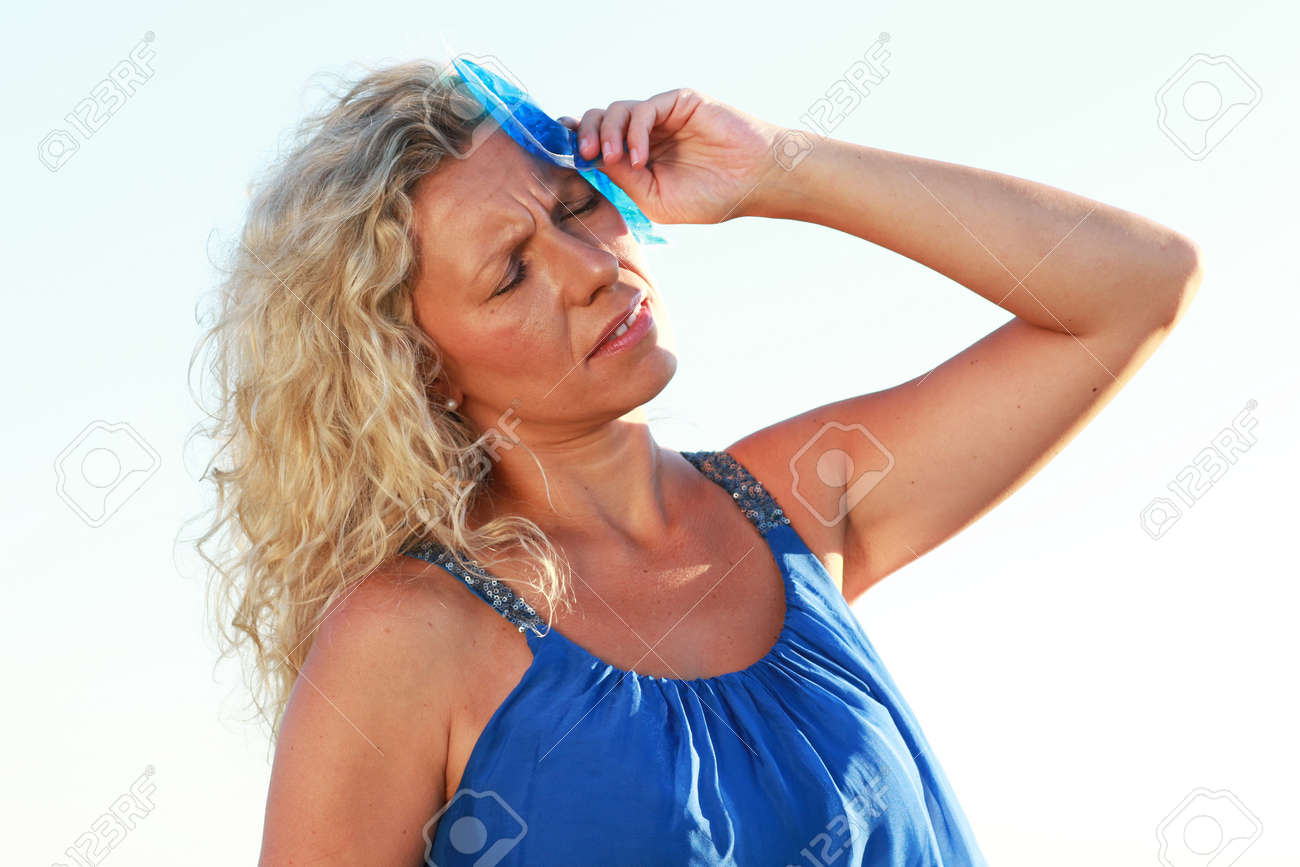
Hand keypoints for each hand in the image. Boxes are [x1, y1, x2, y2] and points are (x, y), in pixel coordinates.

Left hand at [558, 89, 785, 225]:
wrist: (756, 183)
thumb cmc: (713, 197)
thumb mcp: (656, 199)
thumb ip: (623, 179)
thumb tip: (593, 159)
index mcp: (638, 159)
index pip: (598, 142)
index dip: (576, 141)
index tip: (561, 150)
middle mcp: (646, 135)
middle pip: (598, 120)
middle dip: (585, 134)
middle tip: (587, 154)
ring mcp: (662, 117)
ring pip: (616, 111)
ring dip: (607, 133)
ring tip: (615, 158)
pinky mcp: (678, 102)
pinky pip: (643, 110)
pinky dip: (634, 132)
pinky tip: (639, 157)